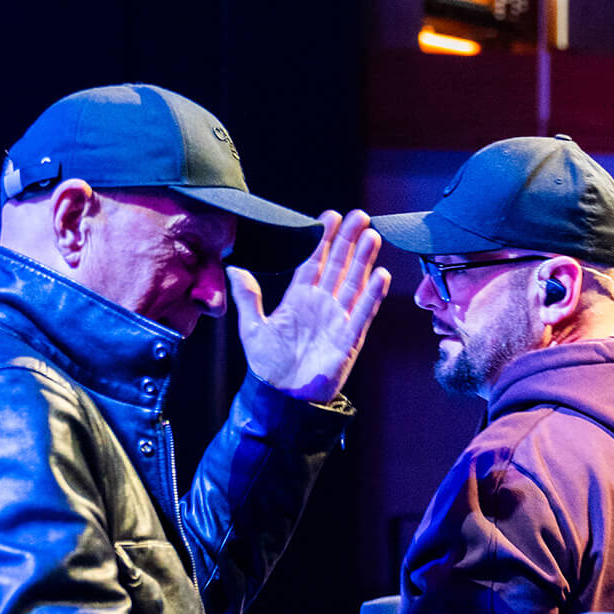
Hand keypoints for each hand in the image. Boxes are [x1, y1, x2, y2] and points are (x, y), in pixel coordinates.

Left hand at [231, 210, 390, 401]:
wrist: (283, 398)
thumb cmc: (268, 366)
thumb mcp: (252, 328)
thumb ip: (248, 297)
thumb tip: (234, 268)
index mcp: (298, 299)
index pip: (314, 262)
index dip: (322, 239)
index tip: (330, 217)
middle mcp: (321, 304)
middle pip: (339, 265)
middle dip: (349, 240)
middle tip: (359, 215)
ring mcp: (338, 319)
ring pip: (354, 283)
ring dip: (363, 259)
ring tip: (371, 235)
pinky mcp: (350, 338)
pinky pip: (364, 312)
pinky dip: (372, 294)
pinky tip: (379, 274)